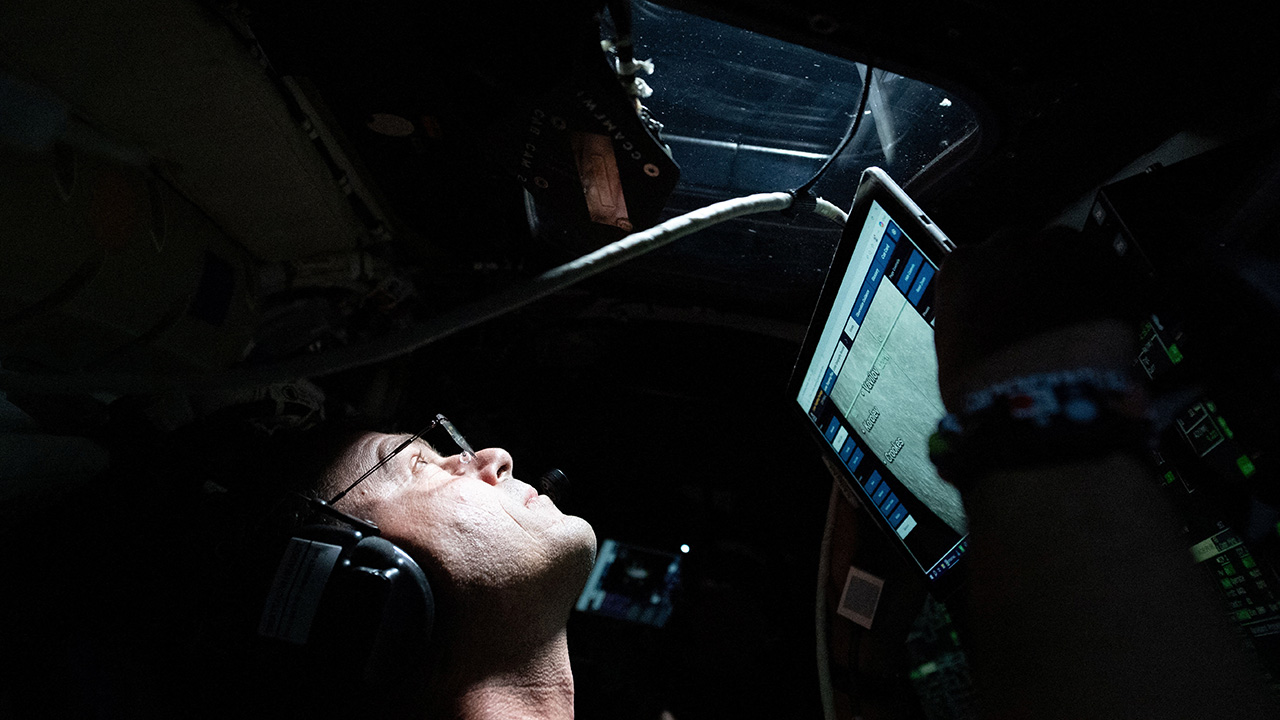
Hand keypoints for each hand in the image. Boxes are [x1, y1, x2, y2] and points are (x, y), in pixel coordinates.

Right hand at [933, 226, 1138, 411]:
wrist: (1038, 401)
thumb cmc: (988, 387)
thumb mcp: (954, 350)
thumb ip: (969, 323)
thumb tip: (984, 330)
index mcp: (963, 267)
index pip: (978, 259)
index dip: (995, 284)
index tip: (1003, 303)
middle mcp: (1009, 248)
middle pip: (1024, 244)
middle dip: (1033, 272)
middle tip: (1041, 310)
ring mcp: (1060, 252)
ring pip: (1068, 248)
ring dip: (1071, 274)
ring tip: (1074, 316)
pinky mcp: (1105, 267)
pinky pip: (1109, 269)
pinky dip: (1107, 289)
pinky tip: (1100, 321)